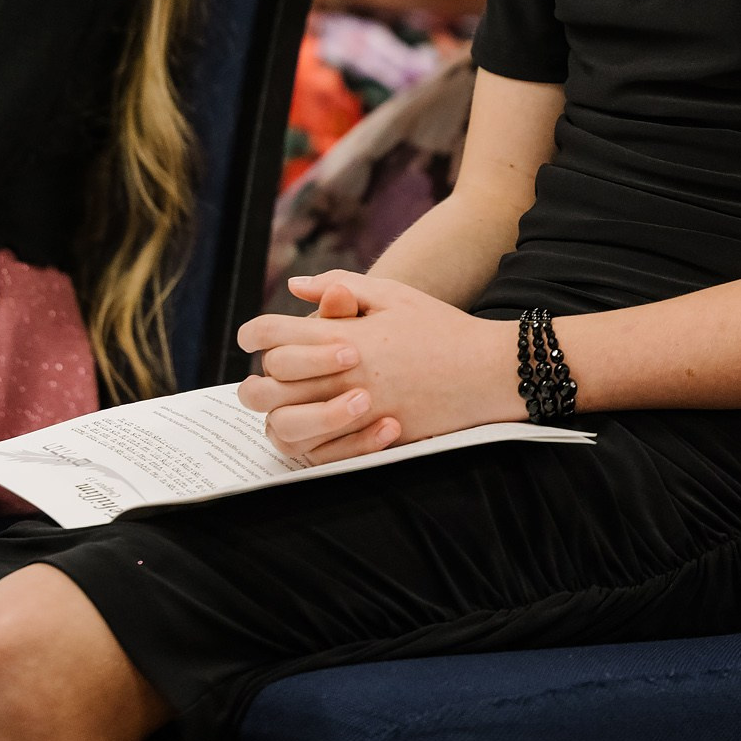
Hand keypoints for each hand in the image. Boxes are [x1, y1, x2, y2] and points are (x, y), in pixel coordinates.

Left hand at [235, 272, 520, 464]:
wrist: (487, 371)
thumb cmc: (440, 327)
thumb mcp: (392, 295)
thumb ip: (340, 286)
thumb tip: (295, 286)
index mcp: (342, 336)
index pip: (271, 335)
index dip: (253, 332)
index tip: (254, 335)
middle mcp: (342, 377)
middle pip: (267, 384)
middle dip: (260, 376)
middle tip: (271, 372)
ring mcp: (356, 413)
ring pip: (285, 426)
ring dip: (279, 413)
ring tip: (292, 401)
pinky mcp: (373, 440)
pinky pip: (321, 454)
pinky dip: (310, 442)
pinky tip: (317, 425)